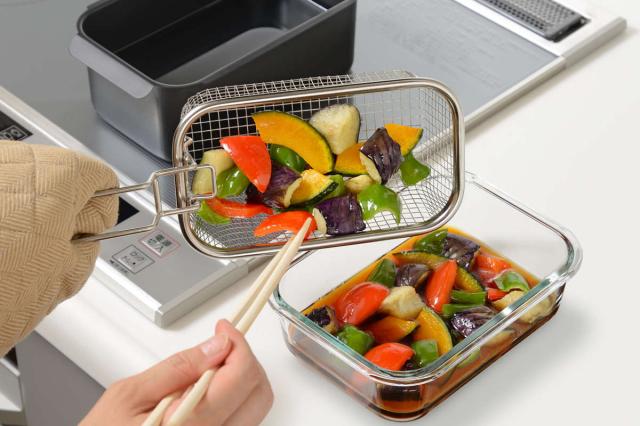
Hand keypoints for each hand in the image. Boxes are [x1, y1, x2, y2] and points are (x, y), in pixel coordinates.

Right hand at [81, 320, 272, 425]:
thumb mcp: (129, 394)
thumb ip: (179, 367)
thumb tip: (218, 345)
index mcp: (191, 425)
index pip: (242, 376)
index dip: (238, 343)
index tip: (223, 330)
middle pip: (259, 393)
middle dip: (245, 360)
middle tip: (221, 345)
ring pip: (254, 408)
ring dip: (240, 380)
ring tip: (207, 370)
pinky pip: (239, 421)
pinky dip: (233, 399)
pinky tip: (206, 392)